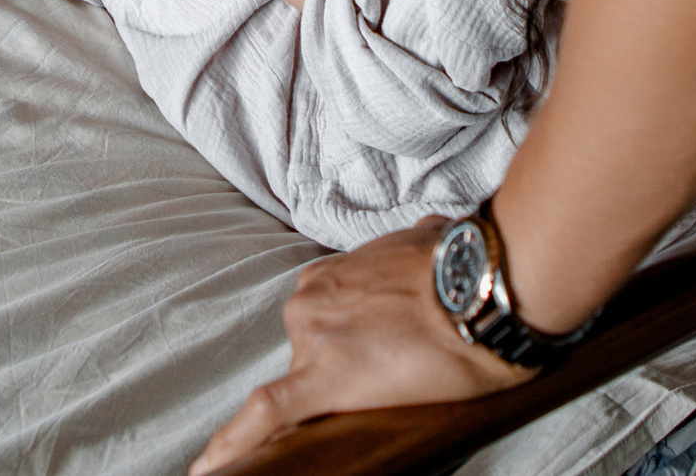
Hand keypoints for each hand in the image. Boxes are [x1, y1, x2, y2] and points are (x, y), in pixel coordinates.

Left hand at [191, 219, 527, 474]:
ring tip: (387, 387)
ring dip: (334, 395)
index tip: (343, 358)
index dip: (331, 347)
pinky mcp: (326, 379)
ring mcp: (314, 341)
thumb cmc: (467, 265)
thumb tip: (427, 242)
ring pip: (303, 384)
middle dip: (340, 372)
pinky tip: (208, 472)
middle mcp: (311, 303)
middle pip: (309, 357)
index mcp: (329, 276)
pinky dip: (234, 444)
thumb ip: (409, 253)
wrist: (487, 286)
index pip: (317, 325)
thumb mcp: (427, 243)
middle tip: (388, 375)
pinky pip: (268, 415)